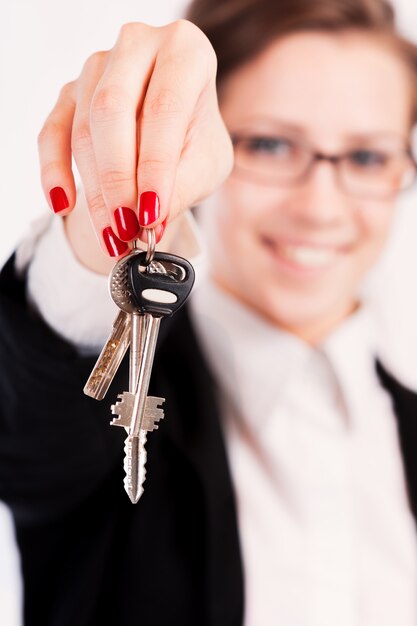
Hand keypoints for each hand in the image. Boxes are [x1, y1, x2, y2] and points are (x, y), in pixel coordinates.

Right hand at [38, 20, 232, 267]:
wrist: (173, 127)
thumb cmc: (195, 139)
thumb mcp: (207, 163)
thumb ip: (184, 186)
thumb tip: (152, 222)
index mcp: (185, 52)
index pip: (163, 108)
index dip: (155, 165)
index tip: (152, 215)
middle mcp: (138, 45)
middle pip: (113, 111)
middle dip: (117, 180)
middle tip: (126, 228)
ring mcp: (98, 66)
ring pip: (83, 129)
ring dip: (94, 190)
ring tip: (113, 236)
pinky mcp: (70, 91)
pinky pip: (52, 133)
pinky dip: (54, 172)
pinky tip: (64, 206)